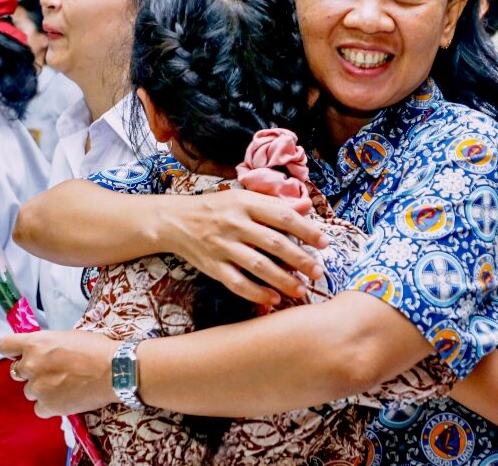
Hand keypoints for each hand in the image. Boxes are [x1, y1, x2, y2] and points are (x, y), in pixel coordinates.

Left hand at [0, 330, 118, 416]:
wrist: (114, 370)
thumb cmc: (96, 347)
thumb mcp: (66, 336)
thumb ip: (46, 345)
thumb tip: (39, 352)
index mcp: (35, 343)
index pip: (5, 346)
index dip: (12, 351)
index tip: (21, 354)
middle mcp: (31, 365)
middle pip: (17, 371)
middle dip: (31, 371)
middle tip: (52, 371)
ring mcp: (37, 387)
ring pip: (29, 391)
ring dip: (41, 389)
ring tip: (63, 386)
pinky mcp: (47, 407)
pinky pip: (39, 408)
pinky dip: (49, 405)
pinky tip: (65, 398)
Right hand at [162, 189, 327, 304]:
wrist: (173, 220)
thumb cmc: (214, 208)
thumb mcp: (242, 197)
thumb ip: (274, 203)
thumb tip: (306, 205)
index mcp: (244, 203)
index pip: (282, 216)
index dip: (306, 230)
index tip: (324, 242)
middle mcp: (234, 223)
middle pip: (274, 243)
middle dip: (300, 259)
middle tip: (318, 271)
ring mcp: (222, 246)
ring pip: (257, 266)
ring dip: (282, 280)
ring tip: (300, 290)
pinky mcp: (212, 266)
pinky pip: (236, 283)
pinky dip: (255, 293)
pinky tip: (271, 299)